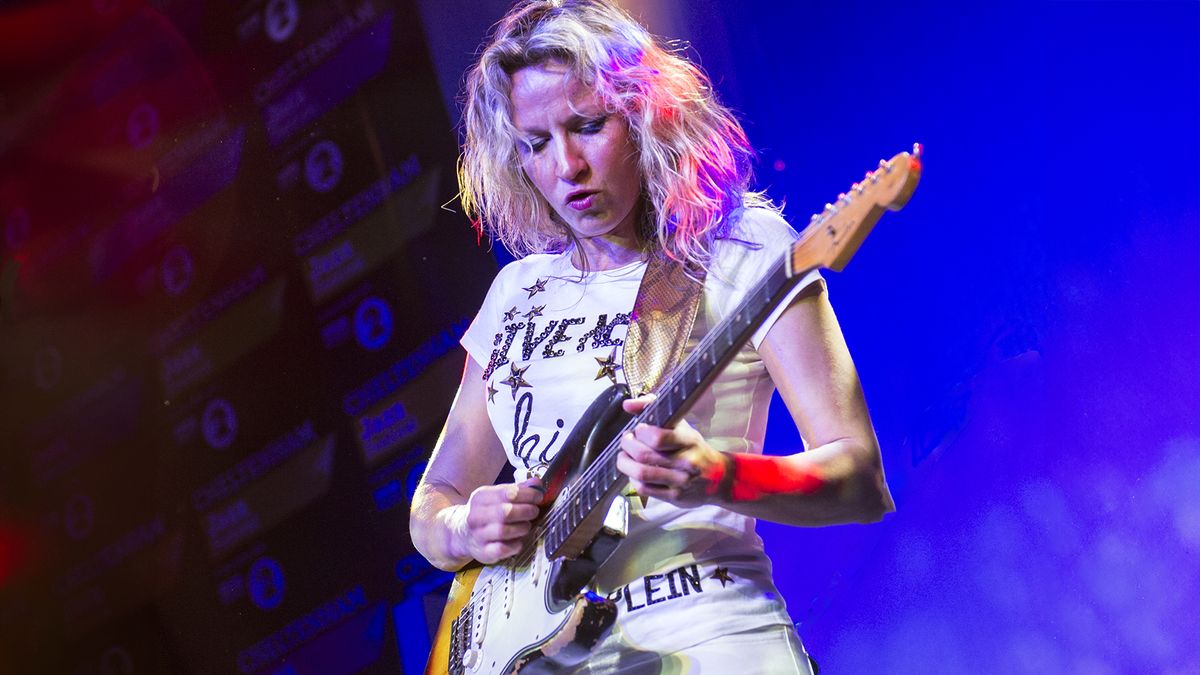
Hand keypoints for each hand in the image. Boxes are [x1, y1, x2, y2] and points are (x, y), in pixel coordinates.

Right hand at [452, 478, 542, 563]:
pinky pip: (503, 549)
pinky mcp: (483, 552)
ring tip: (526, 525)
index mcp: (480, 497)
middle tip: (534, 511)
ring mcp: (478, 535)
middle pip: (506, 512)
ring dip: (522, 528)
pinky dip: (515, 545)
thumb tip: (537, 483)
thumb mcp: (496, 496)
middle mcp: (476, 516)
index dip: (528, 495)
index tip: (538, 497)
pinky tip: (518, 540)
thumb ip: (517, 489)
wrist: (461, 534)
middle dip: (526, 511)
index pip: (508, 493)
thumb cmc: (486, 512)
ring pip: (504, 531)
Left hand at [616, 396, 730, 506]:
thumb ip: (654, 409)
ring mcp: (680, 481)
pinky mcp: (674, 497)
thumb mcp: (681, 426)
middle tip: (627, 441)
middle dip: (627, 446)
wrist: (719, 478)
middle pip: (643, 454)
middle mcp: (685, 461)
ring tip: (625, 456)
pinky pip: (644, 488)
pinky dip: (633, 479)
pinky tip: (635, 473)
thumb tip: (627, 404)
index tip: (637, 429)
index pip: (657, 437)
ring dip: (625, 463)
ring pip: (640, 473)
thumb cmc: (694, 449)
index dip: (640, 432)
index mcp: (688, 440)